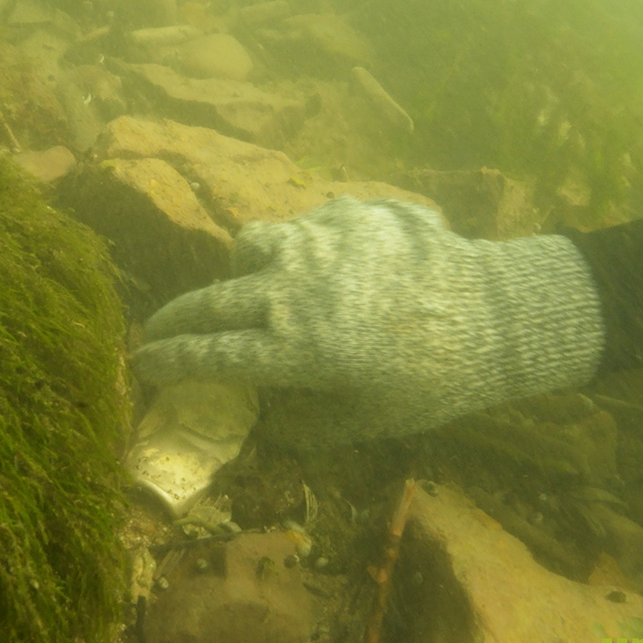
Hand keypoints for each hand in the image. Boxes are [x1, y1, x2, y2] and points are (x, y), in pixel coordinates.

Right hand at [131, 196, 604, 446]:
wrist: (498, 312)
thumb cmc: (434, 381)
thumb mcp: (367, 420)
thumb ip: (305, 427)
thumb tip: (266, 427)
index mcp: (291, 348)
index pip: (206, 355)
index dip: (167, 363)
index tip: (144, 366)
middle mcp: (289, 290)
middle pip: (209, 300)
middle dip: (174, 317)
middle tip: (159, 328)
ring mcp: (315, 244)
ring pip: (249, 244)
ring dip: (239, 270)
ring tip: (253, 285)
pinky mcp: (345, 215)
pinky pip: (302, 225)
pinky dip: (297, 247)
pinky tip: (325, 264)